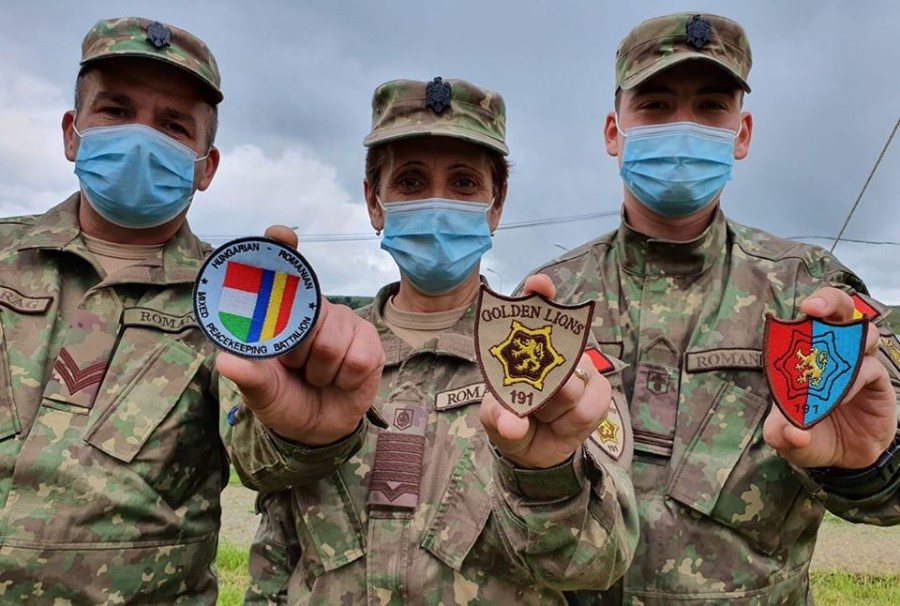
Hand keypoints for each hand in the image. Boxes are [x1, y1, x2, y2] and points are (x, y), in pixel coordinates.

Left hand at [216, 225, 384, 444]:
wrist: (317, 429)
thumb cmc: (284, 398)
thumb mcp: (261, 391)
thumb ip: (249, 375)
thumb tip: (225, 360)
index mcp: (282, 311)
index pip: (284, 270)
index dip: (282, 248)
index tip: (280, 235)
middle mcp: (315, 309)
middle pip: (309, 316)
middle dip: (296, 352)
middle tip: (293, 368)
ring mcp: (344, 323)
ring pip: (330, 342)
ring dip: (319, 371)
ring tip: (315, 376)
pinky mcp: (368, 342)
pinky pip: (356, 357)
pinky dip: (343, 379)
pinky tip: (339, 381)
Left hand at [479, 274, 610, 468]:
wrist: (532, 450)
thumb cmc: (511, 418)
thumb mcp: (495, 416)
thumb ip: (498, 418)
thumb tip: (513, 427)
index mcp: (529, 342)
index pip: (537, 308)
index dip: (540, 293)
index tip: (539, 285)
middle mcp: (559, 349)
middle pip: (561, 351)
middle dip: (542, 382)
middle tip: (530, 402)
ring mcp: (582, 370)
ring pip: (571, 388)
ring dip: (550, 410)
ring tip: (540, 416)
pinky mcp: (599, 393)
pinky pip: (587, 408)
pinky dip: (567, 423)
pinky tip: (558, 425)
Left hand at [763, 287, 895, 468]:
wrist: (842, 459)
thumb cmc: (810, 436)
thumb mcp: (787, 438)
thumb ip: (782, 434)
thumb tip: (794, 434)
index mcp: (805, 354)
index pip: (806, 321)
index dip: (808, 308)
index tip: (803, 307)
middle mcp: (833, 352)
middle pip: (839, 311)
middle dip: (829, 301)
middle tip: (815, 309)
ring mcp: (858, 365)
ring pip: (863, 334)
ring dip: (848, 342)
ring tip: (829, 367)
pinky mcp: (878, 383)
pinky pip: (872, 369)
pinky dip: (855, 379)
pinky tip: (842, 396)